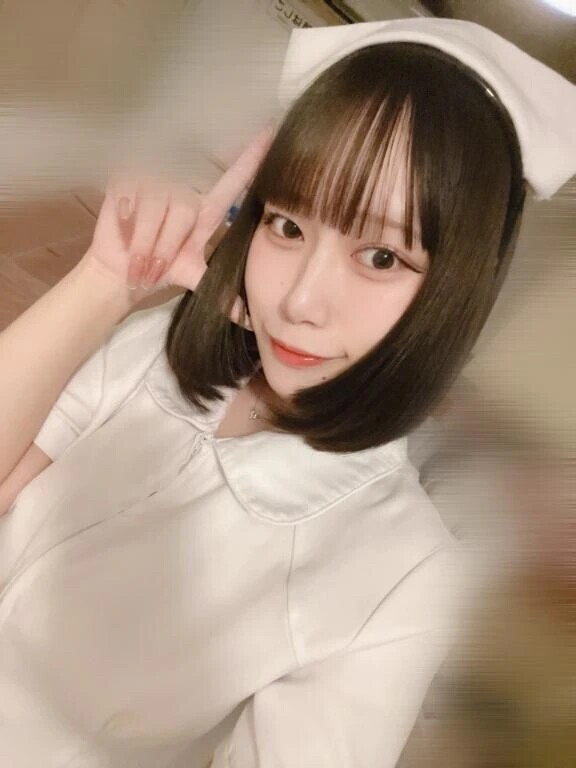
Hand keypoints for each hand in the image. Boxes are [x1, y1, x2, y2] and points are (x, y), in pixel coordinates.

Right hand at [81, 126, 272, 318]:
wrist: (121, 272)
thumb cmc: (159, 269)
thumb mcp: (193, 277)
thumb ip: (220, 292)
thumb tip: (249, 319)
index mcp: (205, 209)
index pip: (234, 179)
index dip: (251, 158)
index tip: (271, 130)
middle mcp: (184, 189)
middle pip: (184, 207)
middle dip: (166, 244)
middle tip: (154, 267)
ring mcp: (155, 180)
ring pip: (157, 203)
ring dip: (144, 238)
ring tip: (138, 256)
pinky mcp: (127, 176)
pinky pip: (131, 193)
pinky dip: (126, 217)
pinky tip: (123, 225)